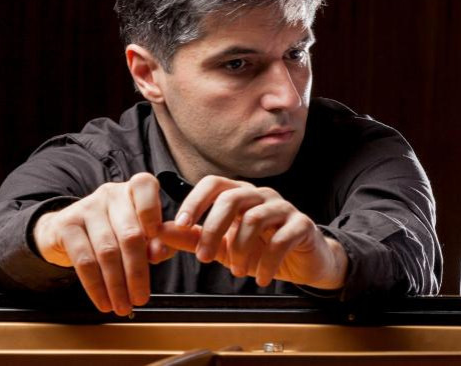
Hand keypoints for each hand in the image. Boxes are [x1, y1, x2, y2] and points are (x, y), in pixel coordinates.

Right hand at [32, 173, 168, 315]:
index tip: (157, 243)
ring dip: (117, 284)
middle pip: (129, 233)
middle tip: (141, 299)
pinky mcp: (66, 225)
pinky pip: (84, 260)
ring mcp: (87, 208)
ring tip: (123, 306)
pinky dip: (96, 286)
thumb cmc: (115, 232)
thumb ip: (161, 241)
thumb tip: (161, 253)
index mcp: (134, 190)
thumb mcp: (142, 233)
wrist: (65, 231)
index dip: (153, 213)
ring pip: (107, 251)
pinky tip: (103, 301)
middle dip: (137, 272)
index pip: (145, 187)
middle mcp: (111, 194)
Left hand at [158, 175, 346, 288]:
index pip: (214, 184)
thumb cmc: (260, 249)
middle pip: (233, 198)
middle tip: (203, 257)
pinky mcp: (302, 225)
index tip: (182, 224)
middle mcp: (261, 196)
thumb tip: (158, 233)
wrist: (302, 262)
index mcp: (240, 195)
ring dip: (240, 250)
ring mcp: (283, 209)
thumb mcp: (221, 246)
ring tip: (237, 272)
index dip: (196, 200)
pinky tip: (260, 278)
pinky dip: (266, 263)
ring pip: (255, 219)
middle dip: (213, 229)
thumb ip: (192, 238)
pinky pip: (281, 240)